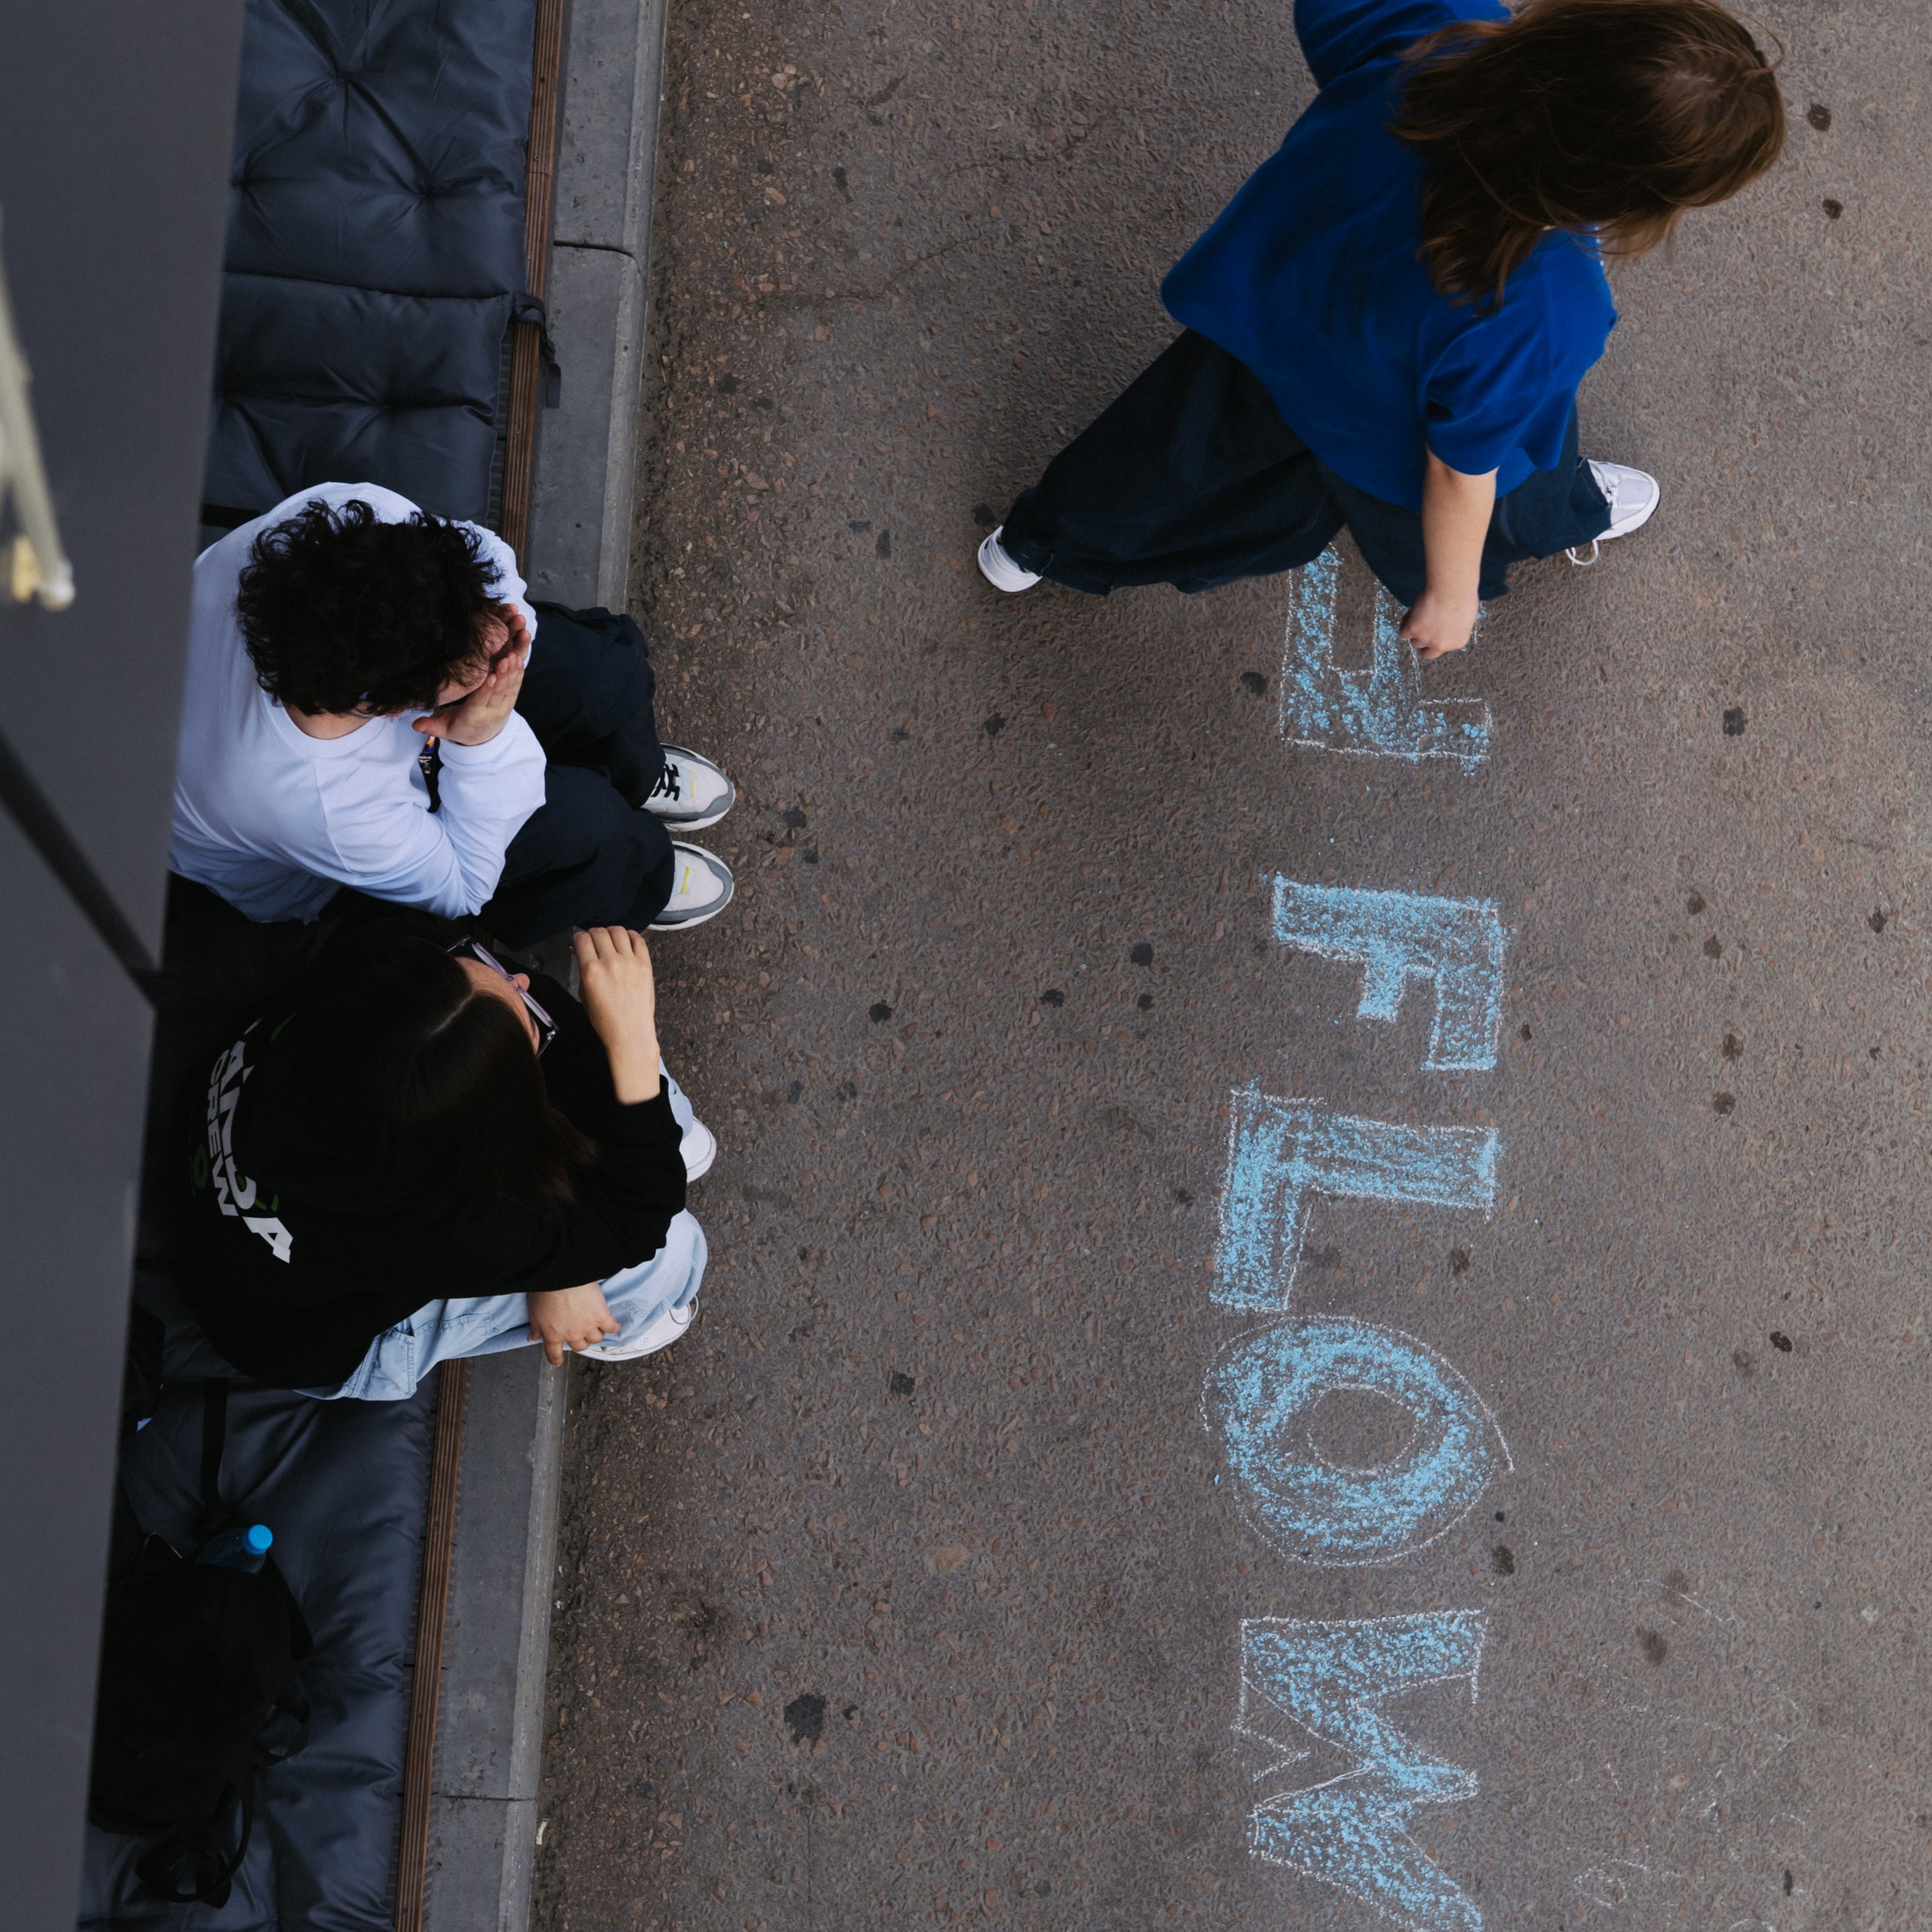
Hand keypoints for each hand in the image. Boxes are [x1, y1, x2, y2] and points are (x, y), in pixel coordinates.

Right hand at [412, 607, 529, 745]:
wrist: (481, 738)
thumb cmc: (458, 729)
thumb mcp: (444, 729)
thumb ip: (431, 726)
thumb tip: (416, 725)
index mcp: (475, 717)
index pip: (481, 701)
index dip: (486, 689)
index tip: (490, 676)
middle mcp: (493, 711)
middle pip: (500, 691)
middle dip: (503, 674)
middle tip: (506, 657)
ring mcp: (505, 705)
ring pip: (511, 685)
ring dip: (513, 669)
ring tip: (515, 653)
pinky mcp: (510, 698)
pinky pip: (516, 684)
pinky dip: (518, 670)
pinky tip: (519, 655)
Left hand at [527, 1282, 619, 1363]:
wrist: (562, 1277)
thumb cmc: (545, 1290)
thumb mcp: (533, 1311)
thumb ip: (536, 1327)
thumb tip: (533, 1337)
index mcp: (553, 1335)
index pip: (554, 1353)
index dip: (556, 1359)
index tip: (558, 1361)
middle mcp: (571, 1334)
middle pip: (580, 1347)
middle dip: (580, 1341)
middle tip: (580, 1333)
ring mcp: (588, 1326)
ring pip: (596, 1339)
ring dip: (596, 1334)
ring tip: (596, 1326)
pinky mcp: (602, 1316)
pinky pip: (611, 1327)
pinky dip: (614, 1327)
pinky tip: (614, 1325)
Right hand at [574, 924, 660, 1102]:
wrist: (630, 1033)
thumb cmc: (604, 1019)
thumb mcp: (584, 994)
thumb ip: (581, 968)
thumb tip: (578, 949)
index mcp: (591, 971)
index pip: (582, 939)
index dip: (579, 938)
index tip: (580, 942)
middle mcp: (610, 963)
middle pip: (599, 932)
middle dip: (593, 934)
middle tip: (594, 942)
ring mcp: (630, 963)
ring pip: (618, 931)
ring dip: (610, 932)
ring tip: (609, 941)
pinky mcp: (645, 965)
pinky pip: (638, 940)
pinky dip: (630, 936)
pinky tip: (625, 941)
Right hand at [1399, 587, 1479, 660]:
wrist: (1452, 588)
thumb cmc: (1463, 595)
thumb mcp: (1465, 616)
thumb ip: (1455, 627)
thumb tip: (1446, 624)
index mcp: (1458, 642)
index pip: (1444, 648)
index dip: (1438, 638)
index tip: (1437, 628)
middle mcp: (1441, 645)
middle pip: (1427, 654)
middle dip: (1426, 643)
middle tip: (1424, 629)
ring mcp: (1426, 639)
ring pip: (1415, 642)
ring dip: (1415, 631)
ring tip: (1418, 615)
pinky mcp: (1413, 630)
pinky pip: (1403, 633)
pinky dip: (1405, 624)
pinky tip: (1411, 614)